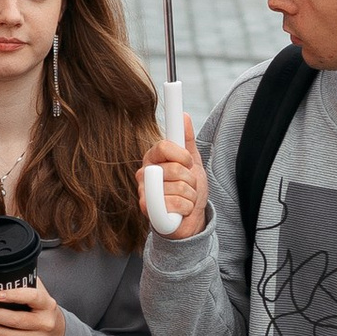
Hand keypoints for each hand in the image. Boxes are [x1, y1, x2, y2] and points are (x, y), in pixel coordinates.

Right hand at [144, 116, 208, 235]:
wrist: (189, 219)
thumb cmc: (187, 189)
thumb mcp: (192, 162)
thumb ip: (187, 140)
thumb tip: (184, 116)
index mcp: (152, 158)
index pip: (163, 146)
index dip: (182, 155)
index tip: (189, 162)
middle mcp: (144, 174)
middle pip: (175, 168)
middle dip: (190, 179)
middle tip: (188, 186)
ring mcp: (144, 192)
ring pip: (179, 187)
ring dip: (190, 196)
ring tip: (185, 200)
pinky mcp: (148, 210)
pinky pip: (176, 203)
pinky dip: (186, 208)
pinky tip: (180, 211)